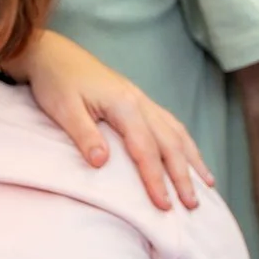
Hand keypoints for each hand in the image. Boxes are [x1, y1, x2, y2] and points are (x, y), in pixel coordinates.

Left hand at [17, 30, 209, 210]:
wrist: (52, 53)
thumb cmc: (55, 81)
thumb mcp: (63, 109)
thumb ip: (84, 135)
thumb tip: (101, 163)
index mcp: (123, 104)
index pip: (145, 149)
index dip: (155, 179)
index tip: (164, 206)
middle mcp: (139, 101)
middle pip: (169, 144)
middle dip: (183, 176)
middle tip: (192, 206)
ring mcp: (141, 99)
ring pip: (176, 132)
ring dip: (192, 160)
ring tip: (206, 186)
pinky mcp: (137, 99)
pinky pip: (169, 123)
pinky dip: (184, 143)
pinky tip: (191, 156)